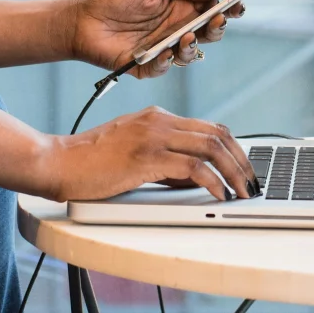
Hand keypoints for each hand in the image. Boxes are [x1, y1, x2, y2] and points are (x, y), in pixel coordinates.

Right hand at [45, 106, 256, 202]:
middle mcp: (159, 121)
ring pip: (210, 147)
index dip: (234, 148)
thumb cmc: (92, 161)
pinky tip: (218, 195)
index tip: (245, 169)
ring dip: (233, 172)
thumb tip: (196, 177)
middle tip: (252, 183)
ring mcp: (153, 136)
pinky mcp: (146, 157)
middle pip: (217, 133)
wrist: (61, 161)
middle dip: (242, 160)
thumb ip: (165, 159)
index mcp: (157, 117)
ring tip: (242, 192)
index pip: (209, 127)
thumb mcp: (134, 151)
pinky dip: (212, 182)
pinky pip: (192, 167)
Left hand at [63, 0, 244, 79]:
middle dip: (216, 28)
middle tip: (216, 20)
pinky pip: (162, 68)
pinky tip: (165, 52)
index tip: (238, 5)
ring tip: (187, 36)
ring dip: (193, 46)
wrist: (79, 17)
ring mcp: (162, 48)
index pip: (209, 10)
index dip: (227, 9)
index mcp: (178, 7)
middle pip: (207, 33)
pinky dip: (166, 61)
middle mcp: (174, 29)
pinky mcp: (145, 66)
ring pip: (190, 54)